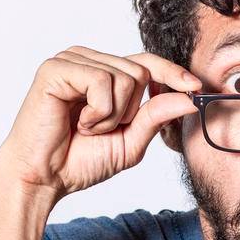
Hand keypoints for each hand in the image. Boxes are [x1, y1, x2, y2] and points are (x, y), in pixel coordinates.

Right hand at [0, 46, 202, 201]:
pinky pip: (102, 81)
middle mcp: (88, 61)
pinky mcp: (55, 68)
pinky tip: (78, 123)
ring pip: (125, 76)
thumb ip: (157, 117)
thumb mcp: (131, 140)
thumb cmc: (79, 160)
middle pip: (141, 71)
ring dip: (113, 114)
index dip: (173, 73)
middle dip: (131, 110)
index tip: (196, 88)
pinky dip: (99, 111)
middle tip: (102, 129)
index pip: (147, 63)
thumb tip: (190, 98)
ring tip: (88, 128)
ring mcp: (71, 61)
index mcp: (105, 74)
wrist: (43, 178)